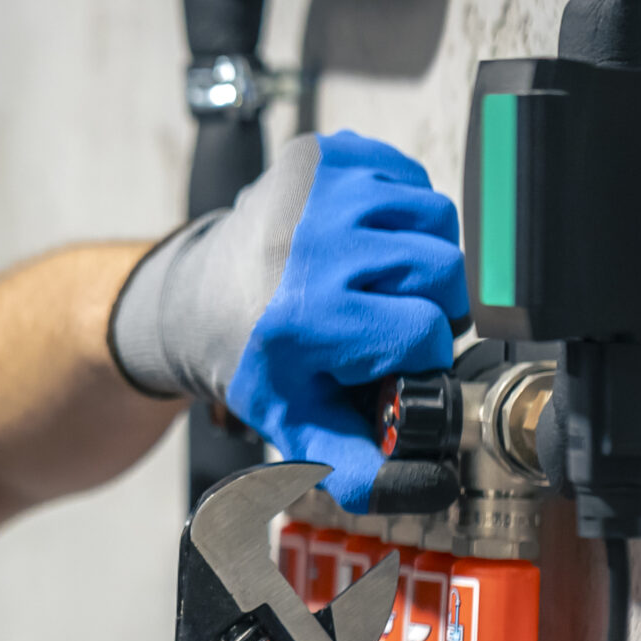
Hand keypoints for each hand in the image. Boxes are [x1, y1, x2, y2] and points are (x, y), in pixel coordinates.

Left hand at [110, 131, 469, 511]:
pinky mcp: (324, 152)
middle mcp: (312, 242)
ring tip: (379, 281)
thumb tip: (423, 488)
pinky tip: (366, 241)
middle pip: (443, 269)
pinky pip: (410, 176)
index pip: (425, 331)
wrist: (196, 299)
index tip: (387, 358)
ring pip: (436, 218)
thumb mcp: (299, 425)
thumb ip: (360, 467)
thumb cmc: (253, 360)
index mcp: (308, 314)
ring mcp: (319, 187)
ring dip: (421, 255)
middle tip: (388, 320)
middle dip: (430, 303)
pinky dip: (401, 210)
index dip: (419, 353)